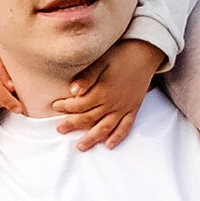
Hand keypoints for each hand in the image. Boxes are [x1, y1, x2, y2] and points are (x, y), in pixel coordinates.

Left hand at [53, 34, 164, 152]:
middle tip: (60, 129)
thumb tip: (72, 91)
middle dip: (73, 124)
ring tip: (80, 147)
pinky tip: (109, 145)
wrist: (145, 53)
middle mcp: (112, 104)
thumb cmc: (120, 55)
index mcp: (102, 91)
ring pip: (105, 128)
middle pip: (89, 119)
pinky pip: (125, 127)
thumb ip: (86, 77)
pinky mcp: (133, 109)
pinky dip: (117, 137)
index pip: (79, 105)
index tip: (55, 106)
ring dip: (92, 138)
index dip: (66, 106)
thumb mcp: (101, 61)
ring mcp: (124, 108)